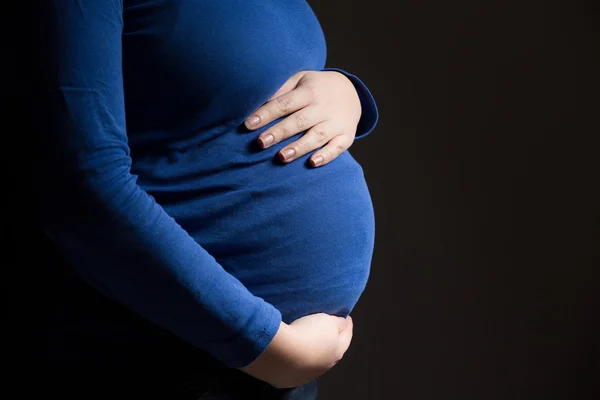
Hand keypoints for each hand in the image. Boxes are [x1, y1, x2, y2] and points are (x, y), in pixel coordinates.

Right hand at [238, 313, 353, 388]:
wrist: (282, 353)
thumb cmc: (308, 333)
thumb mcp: (327, 320)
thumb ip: (337, 322)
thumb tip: (342, 323)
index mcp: (337, 352)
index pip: (346, 336)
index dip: (347, 325)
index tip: (346, 317)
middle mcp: (325, 366)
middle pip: (331, 351)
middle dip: (331, 340)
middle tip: (329, 329)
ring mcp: (307, 374)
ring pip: (314, 361)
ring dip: (313, 352)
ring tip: (307, 341)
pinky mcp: (290, 378)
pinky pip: (296, 367)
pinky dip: (296, 359)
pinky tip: (292, 353)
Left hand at [244, 70, 361, 166]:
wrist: (352, 92)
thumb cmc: (316, 88)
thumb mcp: (300, 79)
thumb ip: (281, 89)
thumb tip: (256, 100)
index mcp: (309, 91)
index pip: (285, 103)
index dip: (267, 113)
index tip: (249, 124)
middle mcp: (324, 107)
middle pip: (299, 121)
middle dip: (279, 132)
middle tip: (261, 143)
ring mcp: (337, 122)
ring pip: (317, 135)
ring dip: (299, 147)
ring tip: (282, 157)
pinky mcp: (346, 136)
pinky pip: (337, 147)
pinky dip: (326, 156)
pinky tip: (313, 163)